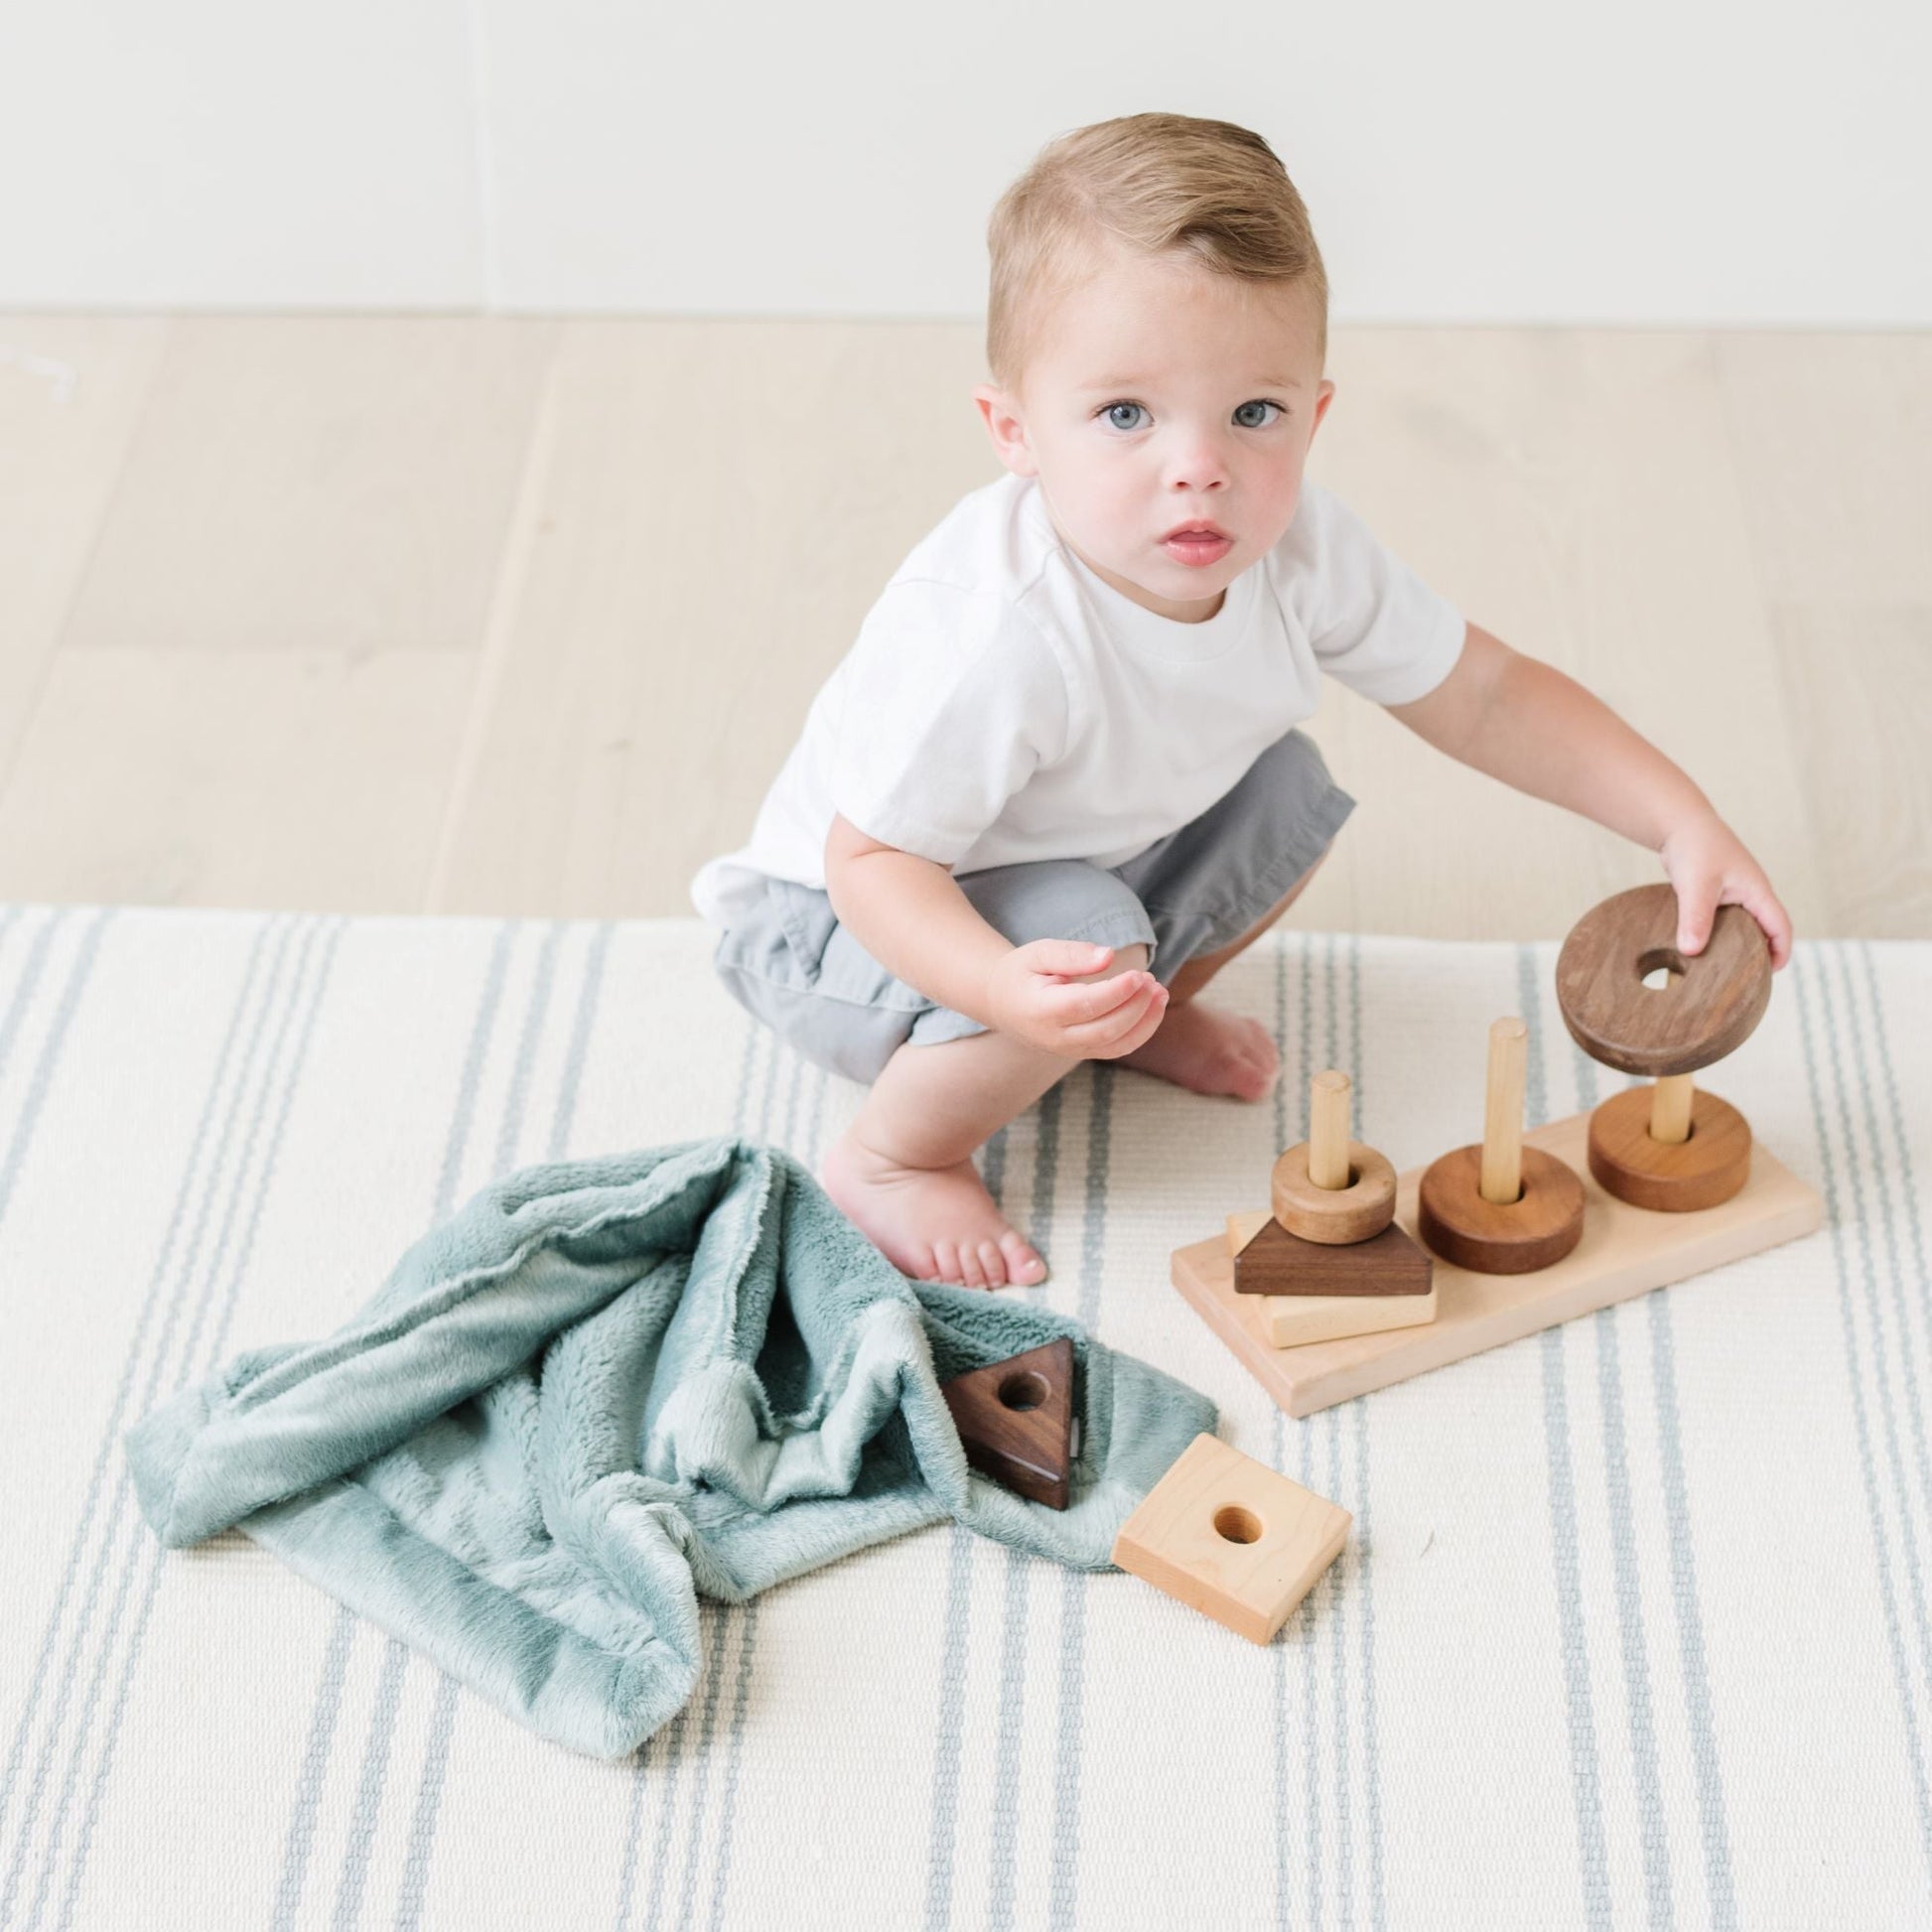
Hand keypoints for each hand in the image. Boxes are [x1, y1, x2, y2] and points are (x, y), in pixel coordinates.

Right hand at [982, 940, 1169, 1058]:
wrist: (1003, 1003)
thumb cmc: (1022, 973)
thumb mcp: (1038, 953)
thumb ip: (1071, 954)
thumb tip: (1109, 956)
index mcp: (1040, 1010)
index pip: (1084, 1006)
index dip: (1115, 993)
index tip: (1138, 974)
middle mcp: (1055, 1037)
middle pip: (1104, 1030)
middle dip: (1135, 1007)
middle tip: (1152, 980)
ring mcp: (1069, 1050)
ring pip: (1116, 1045)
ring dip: (1145, 1021)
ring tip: (1160, 992)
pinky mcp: (1082, 1052)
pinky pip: (1117, 1048)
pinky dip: (1141, 1031)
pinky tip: (1153, 1006)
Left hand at [1658, 812, 1793, 970]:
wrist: (1679, 823)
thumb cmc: (1694, 848)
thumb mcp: (1696, 886)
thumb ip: (1695, 917)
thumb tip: (1692, 951)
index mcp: (1757, 891)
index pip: (1781, 926)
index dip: (1780, 951)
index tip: (1769, 975)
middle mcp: (1751, 893)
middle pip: (1765, 929)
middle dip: (1761, 953)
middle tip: (1745, 980)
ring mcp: (1734, 893)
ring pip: (1743, 925)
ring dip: (1738, 945)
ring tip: (1722, 971)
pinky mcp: (1716, 893)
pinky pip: (1724, 920)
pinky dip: (1719, 934)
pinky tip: (1700, 949)